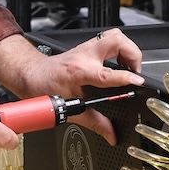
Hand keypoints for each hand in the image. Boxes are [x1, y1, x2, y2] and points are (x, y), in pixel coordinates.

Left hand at [0, 29, 144, 145]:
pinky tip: (119, 62)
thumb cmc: (44, 89)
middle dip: (132, 54)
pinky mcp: (87, 46)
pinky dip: (119, 49)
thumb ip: (95, 123)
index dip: (125, 77)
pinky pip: (108, 39)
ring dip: (127, 49)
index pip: (106, 73)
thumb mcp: (70, 110)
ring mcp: (86, 48)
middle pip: (116, 41)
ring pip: (114, 35)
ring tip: (129, 65)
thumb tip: (111, 134)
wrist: (31, 75)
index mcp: (79, 72)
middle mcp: (84, 56)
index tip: (137, 81)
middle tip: (135, 71)